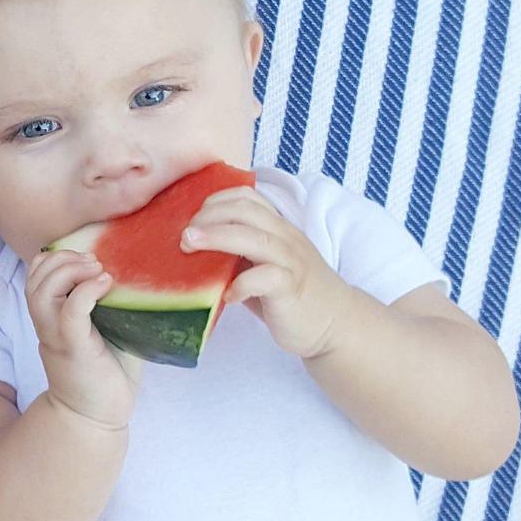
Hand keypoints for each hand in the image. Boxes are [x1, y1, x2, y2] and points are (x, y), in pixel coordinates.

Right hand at [26, 249, 140, 429]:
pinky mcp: (74, 349)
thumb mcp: (107, 331)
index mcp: (52, 318)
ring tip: (97, 269)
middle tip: (93, 260)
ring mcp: (57, 337)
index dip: (55, 258)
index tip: (87, 257)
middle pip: (34, 278)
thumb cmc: (107, 375)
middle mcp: (47, 325)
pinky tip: (106, 284)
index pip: (36, 276)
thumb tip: (139, 275)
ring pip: (41, 291)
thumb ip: (110, 305)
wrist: (96, 420)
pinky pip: (69, 312)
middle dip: (61, 259)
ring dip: (68, 270)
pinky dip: (85, 291)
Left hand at [182, 186, 353, 358]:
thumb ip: (237, 253)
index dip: (215, 201)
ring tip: (188, 246)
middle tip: (184, 236)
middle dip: (207, 217)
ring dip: (215, 237)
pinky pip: (265, 278)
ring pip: (253, 237)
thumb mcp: (263, 265)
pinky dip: (240, 284)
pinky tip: (227, 296)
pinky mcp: (292, 288)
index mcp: (277, 227)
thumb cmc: (291, 294)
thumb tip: (192, 248)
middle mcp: (285, 237)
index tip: (192, 219)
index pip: (246, 197)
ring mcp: (291, 261)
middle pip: (244, 210)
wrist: (336, 324)